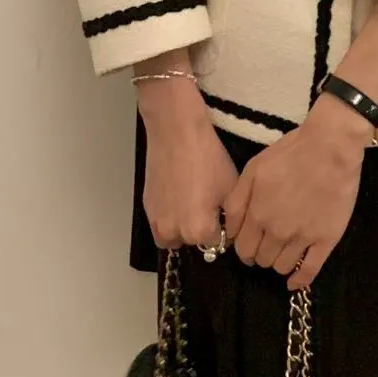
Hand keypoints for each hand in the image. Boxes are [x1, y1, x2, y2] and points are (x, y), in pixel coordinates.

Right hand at [138, 76, 238, 250]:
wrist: (176, 133)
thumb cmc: (208, 158)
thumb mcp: (230, 188)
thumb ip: (231, 217)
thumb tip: (228, 229)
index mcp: (199, 230)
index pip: (215, 244)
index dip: (223, 229)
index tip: (224, 214)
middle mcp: (174, 232)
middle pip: (193, 242)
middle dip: (202, 230)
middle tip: (209, 205)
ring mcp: (156, 221)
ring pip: (172, 238)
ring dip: (182, 230)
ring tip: (192, 205)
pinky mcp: (146, 207)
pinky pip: (159, 224)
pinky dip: (169, 218)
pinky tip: (178, 196)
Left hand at [224, 97, 371, 289]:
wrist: (330, 148)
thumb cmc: (291, 154)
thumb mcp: (253, 169)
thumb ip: (237, 201)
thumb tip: (230, 231)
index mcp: (257, 215)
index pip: (243, 248)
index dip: (245, 249)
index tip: (250, 243)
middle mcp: (277, 232)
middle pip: (262, 260)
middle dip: (261, 254)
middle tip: (268, 243)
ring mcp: (303, 238)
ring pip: (283, 267)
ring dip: (279, 263)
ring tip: (284, 251)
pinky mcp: (326, 240)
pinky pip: (310, 271)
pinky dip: (300, 280)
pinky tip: (295, 282)